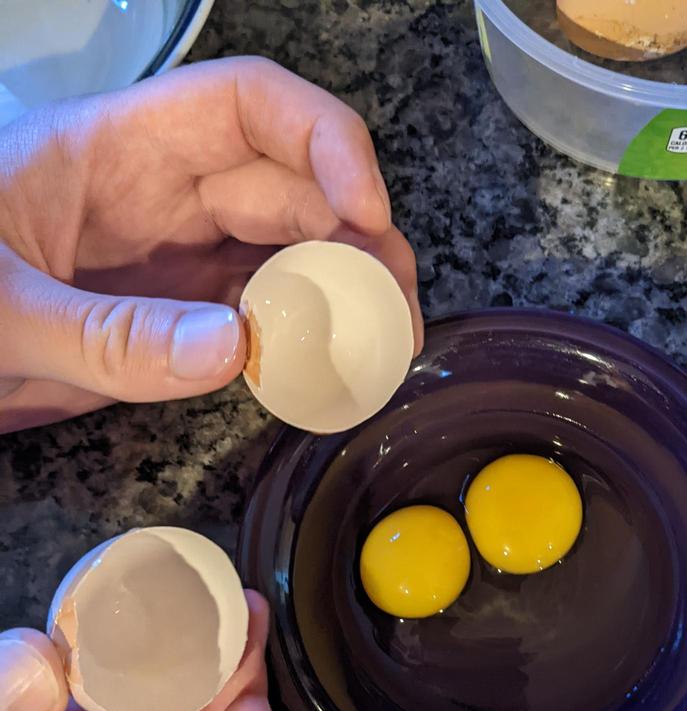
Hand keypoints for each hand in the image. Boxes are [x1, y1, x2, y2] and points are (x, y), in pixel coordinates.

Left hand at [0, 56, 422, 432]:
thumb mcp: (0, 310)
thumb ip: (108, 336)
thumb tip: (234, 347)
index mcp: (117, 152)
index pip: (248, 108)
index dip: (324, 143)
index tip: (365, 212)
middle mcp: (160, 197)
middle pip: (290, 191)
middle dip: (357, 241)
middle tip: (394, 312)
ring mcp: (172, 261)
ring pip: (286, 258)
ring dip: (343, 297)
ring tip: (380, 349)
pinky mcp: (175, 318)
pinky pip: (257, 318)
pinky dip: (300, 343)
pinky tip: (326, 373)